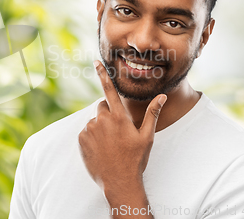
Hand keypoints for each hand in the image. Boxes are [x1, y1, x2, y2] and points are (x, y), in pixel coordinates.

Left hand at [78, 60, 166, 191]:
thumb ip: (152, 113)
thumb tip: (162, 96)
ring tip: (111, 145)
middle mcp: (102, 120)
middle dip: (109, 114)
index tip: (95, 62)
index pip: (109, 90)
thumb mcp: (147, 137)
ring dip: (101, 128)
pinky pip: (86, 132)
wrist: (119, 182)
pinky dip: (92, 138)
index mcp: (118, 117)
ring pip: (95, 121)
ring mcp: (90, 130)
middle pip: (102, 107)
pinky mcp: (81, 139)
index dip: (103, 74)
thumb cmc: (135, 159)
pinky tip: (102, 150)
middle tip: (118, 132)